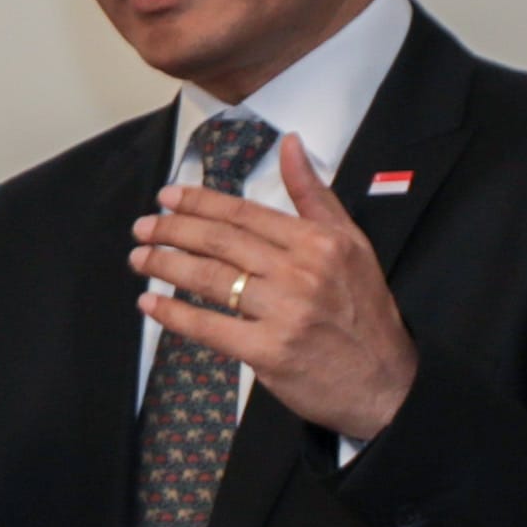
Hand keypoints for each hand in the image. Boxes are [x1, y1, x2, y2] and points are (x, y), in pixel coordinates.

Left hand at [130, 133, 417, 439]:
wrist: (385, 382)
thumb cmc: (364, 311)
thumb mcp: (351, 244)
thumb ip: (314, 196)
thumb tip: (291, 144)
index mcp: (318, 242)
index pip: (245, 214)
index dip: (200, 202)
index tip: (167, 196)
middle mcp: (300, 272)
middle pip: (220, 242)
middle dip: (173, 230)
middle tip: (143, 227)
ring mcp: (283, 312)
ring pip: (210, 279)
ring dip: (167, 265)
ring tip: (140, 258)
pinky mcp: (268, 352)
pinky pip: (209, 327)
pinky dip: (174, 314)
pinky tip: (150, 303)